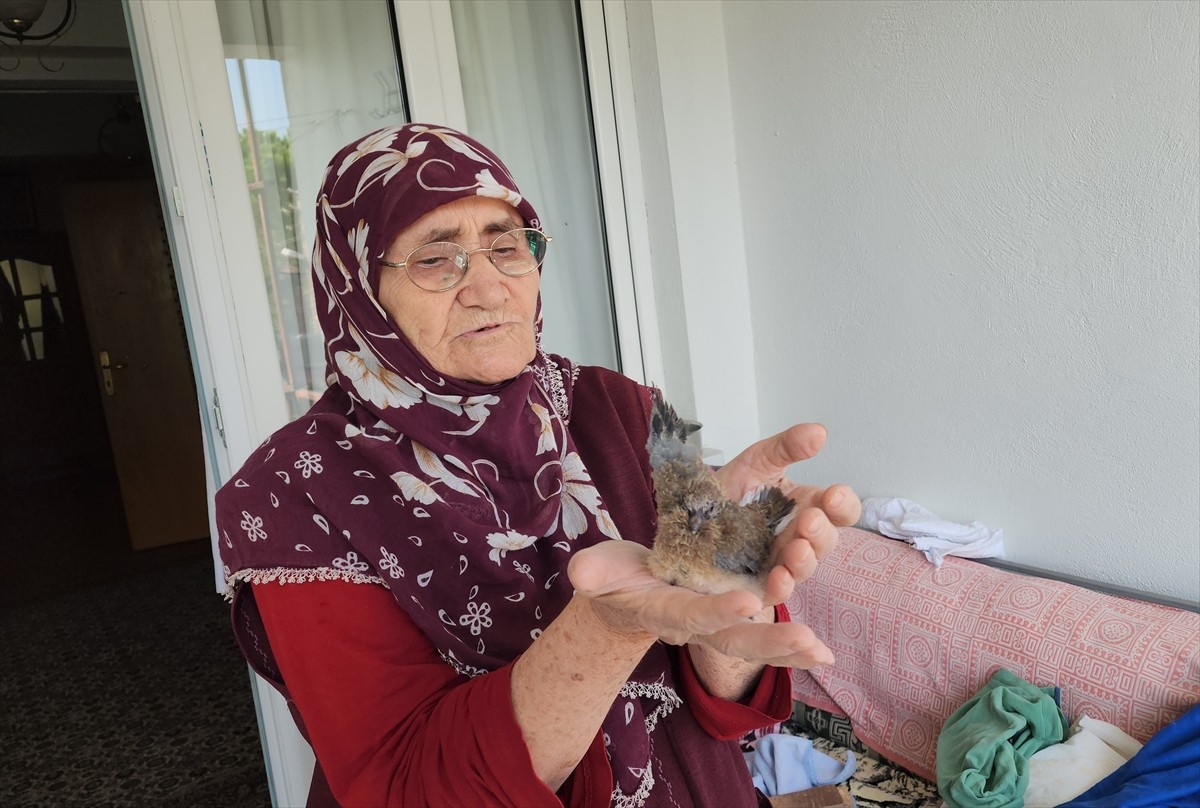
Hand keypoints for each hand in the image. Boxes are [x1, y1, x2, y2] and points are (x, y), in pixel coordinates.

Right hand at [568, 540, 833, 667]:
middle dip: (768, 643)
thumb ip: (593, 571)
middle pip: (733, 640)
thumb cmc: (613, 578)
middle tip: (806, 641)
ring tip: (822, 651)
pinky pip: (765, 641)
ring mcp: (716, 627)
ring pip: (754, 643)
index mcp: (664, 610)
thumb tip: (579, 573)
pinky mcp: (731, 621)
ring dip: (788, 648)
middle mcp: (695, 625)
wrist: (625, 597)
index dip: (716, 611)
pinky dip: (793, 651)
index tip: (747, 601)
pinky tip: (824, 656)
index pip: (691, 614)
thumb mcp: (599, 569)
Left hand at [715, 423, 860, 607]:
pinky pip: (776, 591)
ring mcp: (780, 562)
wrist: (689, 515)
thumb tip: (819, 433)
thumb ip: (786, 447)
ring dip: (805, 560)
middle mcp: (799, 536)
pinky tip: (778, 578)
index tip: (834, 495)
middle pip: (825, 540)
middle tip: (809, 520)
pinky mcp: (758, 584)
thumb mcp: (757, 461)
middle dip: (821, 531)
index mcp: (806, 506)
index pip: (838, 509)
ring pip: (804, 567)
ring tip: (797, 548)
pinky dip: (780, 587)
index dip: (842, 504)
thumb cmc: (730, 489)